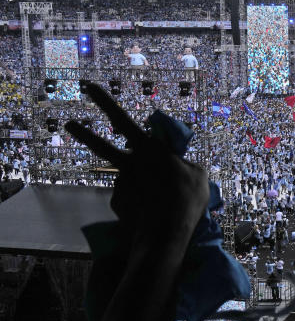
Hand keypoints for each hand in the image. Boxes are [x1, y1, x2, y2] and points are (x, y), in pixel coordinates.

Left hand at [65, 83, 208, 257]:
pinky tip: (153, 214)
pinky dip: (141, 204)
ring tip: (158, 200)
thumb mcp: (199, 174)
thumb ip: (186, 164)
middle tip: (69, 124)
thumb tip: (179, 165)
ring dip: (142, 189)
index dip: (103, 101)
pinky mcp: (116, 202)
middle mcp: (129, 163)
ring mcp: (120, 183)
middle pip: (102, 146)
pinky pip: (130, 198)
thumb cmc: (187, 198)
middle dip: (84, 134)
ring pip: (129, 179)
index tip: (88, 87)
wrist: (165, 233)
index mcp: (150, 149)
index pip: (121, 119)